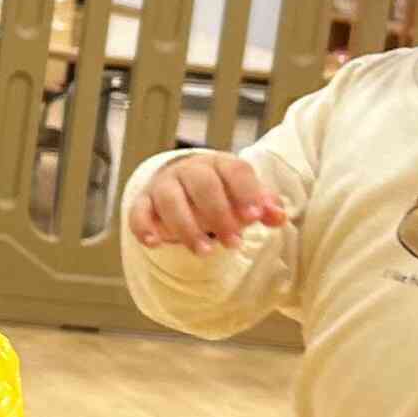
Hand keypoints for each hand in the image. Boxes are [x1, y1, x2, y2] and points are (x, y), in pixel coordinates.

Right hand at [126, 150, 286, 251]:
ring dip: (187, 227)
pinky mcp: (143, 202)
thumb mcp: (243, 197)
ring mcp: (163, 185)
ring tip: (204, 252)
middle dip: (219, 215)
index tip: (256, 217)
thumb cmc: (220, 194)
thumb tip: (279, 217)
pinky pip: (138, 212)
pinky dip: (144, 228)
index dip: (246, 192)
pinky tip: (155, 244)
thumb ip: (263, 206)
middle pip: (202, 184)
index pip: (234, 171)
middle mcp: (189, 170)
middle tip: (235, 244)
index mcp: (219, 164)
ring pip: (170, 199)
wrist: (181, 186)